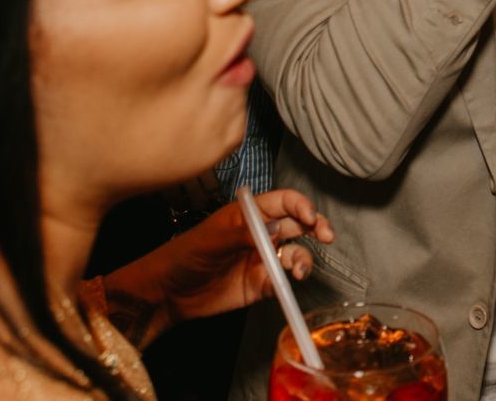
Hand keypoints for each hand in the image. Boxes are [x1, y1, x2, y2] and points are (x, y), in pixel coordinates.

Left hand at [98, 190, 333, 348]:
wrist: (168, 293)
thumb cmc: (184, 255)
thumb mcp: (211, 239)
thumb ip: (242, 233)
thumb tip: (274, 230)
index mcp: (249, 214)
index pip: (283, 201)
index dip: (300, 206)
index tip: (310, 218)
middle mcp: (261, 234)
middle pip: (298, 224)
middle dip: (316, 226)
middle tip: (326, 235)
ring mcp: (262, 259)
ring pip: (296, 253)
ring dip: (304, 258)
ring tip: (298, 270)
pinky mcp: (261, 284)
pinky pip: (284, 280)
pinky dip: (290, 282)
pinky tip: (285, 283)